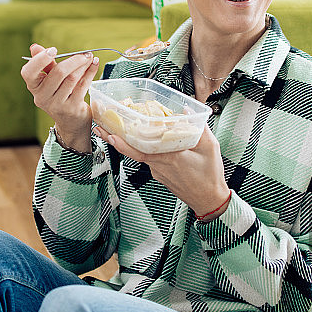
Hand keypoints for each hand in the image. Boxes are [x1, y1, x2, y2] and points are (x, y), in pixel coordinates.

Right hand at [20, 44, 99, 151]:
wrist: (71, 122)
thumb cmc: (59, 95)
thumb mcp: (49, 80)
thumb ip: (44, 64)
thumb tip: (34, 47)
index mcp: (34, 87)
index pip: (28, 72)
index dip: (40, 59)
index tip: (54, 49)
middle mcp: (42, 97)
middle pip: (58, 73)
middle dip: (73, 60)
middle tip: (84, 54)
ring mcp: (57, 104)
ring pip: (72, 78)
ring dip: (83, 65)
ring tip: (89, 58)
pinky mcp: (72, 108)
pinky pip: (83, 85)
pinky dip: (90, 72)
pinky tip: (94, 64)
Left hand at [93, 123, 229, 218]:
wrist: (209, 200)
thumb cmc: (210, 176)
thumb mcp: (211, 147)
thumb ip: (199, 127)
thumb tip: (187, 110)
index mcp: (170, 157)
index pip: (141, 150)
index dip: (123, 143)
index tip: (110, 134)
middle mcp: (159, 166)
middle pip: (134, 151)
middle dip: (115, 139)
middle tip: (101, 128)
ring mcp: (158, 172)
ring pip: (141, 155)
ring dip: (129, 143)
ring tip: (117, 130)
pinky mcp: (160, 176)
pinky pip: (149, 160)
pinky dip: (144, 150)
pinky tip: (145, 142)